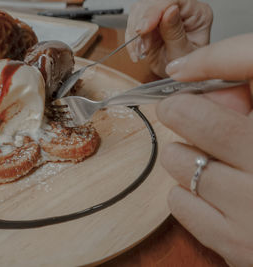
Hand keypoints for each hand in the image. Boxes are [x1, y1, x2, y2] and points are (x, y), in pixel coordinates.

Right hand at [125, 0, 212, 76]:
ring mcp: (163, 15)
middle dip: (142, 22)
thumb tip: (169, 11)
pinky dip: (131, 38)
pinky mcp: (150, 23)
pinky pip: (134, 23)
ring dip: (135, 31)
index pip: (173, 0)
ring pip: (140, 10)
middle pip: (153, 2)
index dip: (155, 11)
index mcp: (197, 13)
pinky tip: (137, 50)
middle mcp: (181, 10)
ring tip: (141, 50)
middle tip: (141, 44)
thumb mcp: (183, 54)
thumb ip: (175, 33)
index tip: (143, 28)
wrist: (176, 79)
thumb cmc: (186, 70)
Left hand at [157, 34, 252, 265]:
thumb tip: (194, 78)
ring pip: (179, 159)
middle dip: (178, 109)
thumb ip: (246, 96)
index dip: (211, 62)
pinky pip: (179, 201)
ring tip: (207, 160)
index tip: (182, 72)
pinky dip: (185, 191)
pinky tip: (209, 193)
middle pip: (195, 116)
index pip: (251, 64)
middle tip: (176, 110)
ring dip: (183, 154)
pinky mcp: (236, 243)